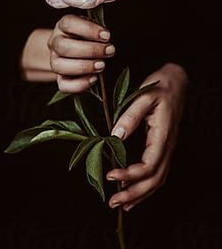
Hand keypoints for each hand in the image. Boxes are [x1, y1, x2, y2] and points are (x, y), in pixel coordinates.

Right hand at [48, 14, 114, 92]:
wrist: (79, 54)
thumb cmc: (91, 39)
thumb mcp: (93, 30)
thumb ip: (98, 32)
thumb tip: (108, 39)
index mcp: (63, 27)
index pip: (68, 24)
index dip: (88, 29)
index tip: (106, 36)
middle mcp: (56, 43)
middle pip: (63, 47)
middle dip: (90, 50)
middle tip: (109, 51)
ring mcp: (55, 62)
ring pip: (59, 66)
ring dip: (83, 67)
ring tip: (102, 65)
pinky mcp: (60, 79)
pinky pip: (63, 85)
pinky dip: (79, 84)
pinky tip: (94, 79)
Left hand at [106, 63, 187, 210]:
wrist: (176, 83)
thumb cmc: (160, 87)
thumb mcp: (144, 96)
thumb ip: (130, 116)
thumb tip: (115, 136)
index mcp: (163, 135)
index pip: (149, 164)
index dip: (130, 174)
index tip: (110, 175)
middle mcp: (168, 146)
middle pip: (155, 179)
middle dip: (134, 193)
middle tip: (113, 202)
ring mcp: (167, 148)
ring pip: (158, 180)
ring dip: (140, 194)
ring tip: (122, 204)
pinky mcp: (163, 147)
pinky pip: (157, 173)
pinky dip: (145, 187)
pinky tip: (134, 192)